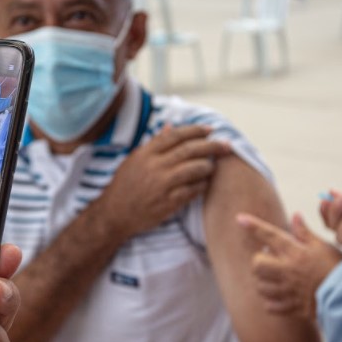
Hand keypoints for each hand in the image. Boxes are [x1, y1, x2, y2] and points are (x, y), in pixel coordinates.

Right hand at [98, 124, 231, 239]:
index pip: (176, 136)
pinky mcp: (168, 203)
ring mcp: (162, 185)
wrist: (114, 214)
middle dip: (212, 146)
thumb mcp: (135, 160)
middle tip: (226, 145)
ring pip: (194, 170)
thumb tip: (170, 126)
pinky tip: (205, 183)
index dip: (195, 131)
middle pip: (190, 150)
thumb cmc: (124, 185)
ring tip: (213, 165)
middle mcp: (155, 167)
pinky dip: (201, 186)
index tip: (210, 129)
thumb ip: (154, 144)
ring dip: (208, 166)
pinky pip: (192, 191)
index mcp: (146, 153)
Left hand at [238, 213, 341, 318]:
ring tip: (272, 278)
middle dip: (258, 261)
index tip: (240, 219)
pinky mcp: (291, 307)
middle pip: (257, 264)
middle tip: (269, 260)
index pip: (269, 235)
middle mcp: (287, 271)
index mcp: (295, 252)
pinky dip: (270, 301)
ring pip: (260, 286)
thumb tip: (295, 215)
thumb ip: (305, 232)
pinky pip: (270, 305)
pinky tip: (277, 296)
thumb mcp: (323, 246)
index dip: (253, 226)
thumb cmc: (338, 268)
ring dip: (262, 281)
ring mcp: (287, 290)